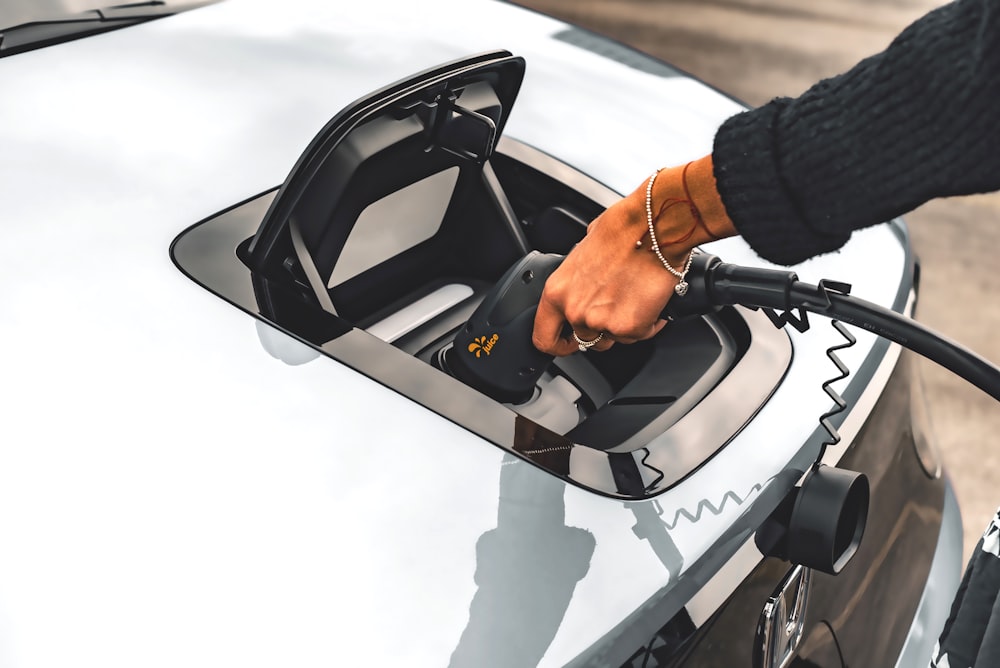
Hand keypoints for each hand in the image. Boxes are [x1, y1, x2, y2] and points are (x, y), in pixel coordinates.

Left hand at [531, 156, 733, 355]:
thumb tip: (583, 286)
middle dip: (602, 329)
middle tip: (617, 307)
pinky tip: (650, 299)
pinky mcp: (631, 327)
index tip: (568, 343)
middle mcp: (576, 310)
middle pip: (586, 339)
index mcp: (557, 292)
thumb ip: (577, 281)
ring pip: (614, 338)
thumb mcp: (582, 252)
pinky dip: (649, 322)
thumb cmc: (622, 231)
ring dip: (624, 324)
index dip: (559, 344)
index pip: (544, 337)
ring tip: (635, 296)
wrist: (653, 228)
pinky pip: (639, 334)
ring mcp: (603, 322)